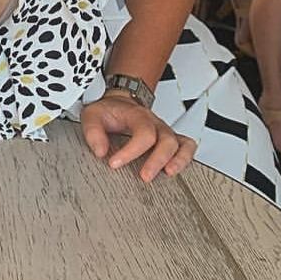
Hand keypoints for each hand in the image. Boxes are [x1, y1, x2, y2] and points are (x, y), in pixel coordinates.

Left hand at [80, 93, 195, 182]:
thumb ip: (93, 132)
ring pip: (181, 144)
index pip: (143, 133)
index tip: (115, 163)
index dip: (131, 151)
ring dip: (177, 160)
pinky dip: (185, 158)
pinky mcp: (170, 139)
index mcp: (138, 116)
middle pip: (166, 140)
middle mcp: (155, 123)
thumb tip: (100, 151)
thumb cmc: (109, 111)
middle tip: (144, 176)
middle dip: (157, 160)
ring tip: (168, 173)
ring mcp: (164, 131)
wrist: (120, 103)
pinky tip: (175, 170)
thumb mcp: (93, 115)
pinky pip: (187, 146)